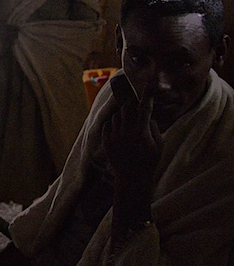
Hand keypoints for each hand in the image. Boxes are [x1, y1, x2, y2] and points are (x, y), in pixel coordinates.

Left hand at [103, 76, 159, 226]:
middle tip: (135, 108)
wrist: (132, 178)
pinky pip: (108, 125)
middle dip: (131, 105)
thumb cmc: (149, 162)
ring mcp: (114, 136)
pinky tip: (120, 132)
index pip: (144, 109)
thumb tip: (148, 116)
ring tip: (128, 126)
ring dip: (122, 116)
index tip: (147, 87)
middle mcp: (126, 132)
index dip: (146, 96)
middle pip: (126, 108)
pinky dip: (113, 124)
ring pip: (116, 116)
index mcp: (141, 132)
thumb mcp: (159, 145)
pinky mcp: (106, 141)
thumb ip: (154, 128)